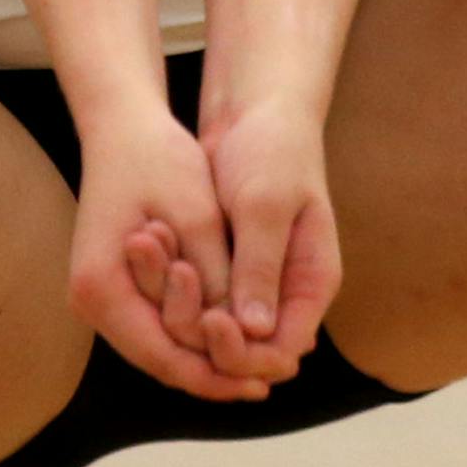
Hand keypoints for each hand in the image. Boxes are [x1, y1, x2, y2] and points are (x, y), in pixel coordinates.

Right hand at [69, 104, 275, 402]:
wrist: (122, 123)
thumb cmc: (158, 160)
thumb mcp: (198, 218)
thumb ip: (217, 279)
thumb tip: (248, 334)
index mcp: (102, 287)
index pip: (162, 355)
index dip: (214, 374)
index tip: (260, 383)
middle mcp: (91, 301)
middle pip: (157, 359)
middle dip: (211, 372)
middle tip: (264, 382)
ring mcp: (99, 294)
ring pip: (156, 345)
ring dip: (202, 355)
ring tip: (256, 367)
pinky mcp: (113, 283)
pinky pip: (153, 322)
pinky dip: (190, 331)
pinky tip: (229, 334)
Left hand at [182, 98, 342, 383]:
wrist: (255, 110)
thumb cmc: (272, 149)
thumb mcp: (265, 204)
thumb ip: (260, 266)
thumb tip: (254, 331)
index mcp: (312, 282)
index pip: (282, 352)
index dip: (244, 356)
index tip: (208, 326)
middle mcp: (287, 293)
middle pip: (248, 354)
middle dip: (207, 342)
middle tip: (171, 311)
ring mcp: (257, 284)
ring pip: (221, 334)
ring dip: (185, 316)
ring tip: (159, 272)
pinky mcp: (228, 269)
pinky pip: (204, 305)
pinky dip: (179, 297)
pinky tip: (154, 272)